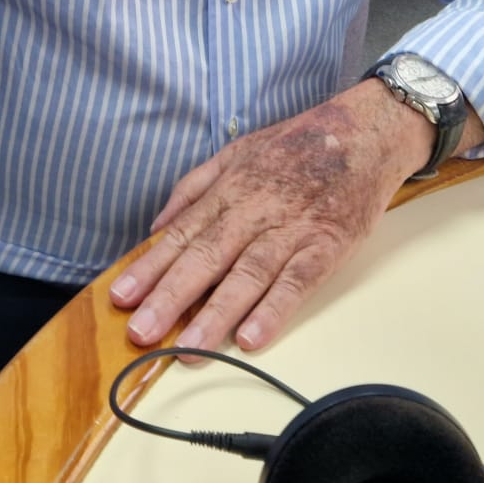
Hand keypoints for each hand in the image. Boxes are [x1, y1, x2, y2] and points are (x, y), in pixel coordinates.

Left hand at [109, 80, 433, 354]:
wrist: (363, 132)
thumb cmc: (297, 145)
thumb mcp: (237, 150)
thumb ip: (194, 187)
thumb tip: (156, 225)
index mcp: (229, 190)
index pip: (181, 235)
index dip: (149, 268)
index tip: (120, 297)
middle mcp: (254, 211)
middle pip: (206, 258)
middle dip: (170, 298)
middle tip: (142, 333)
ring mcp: (291, 229)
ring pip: (247, 276)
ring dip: (216, 315)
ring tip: (187, 350)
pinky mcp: (326, 245)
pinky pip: (297, 281)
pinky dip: (274, 309)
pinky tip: (251, 338)